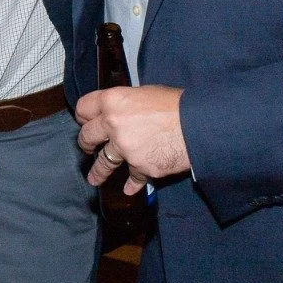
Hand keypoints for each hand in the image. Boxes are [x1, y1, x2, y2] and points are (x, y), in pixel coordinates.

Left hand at [75, 85, 189, 193]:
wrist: (199, 126)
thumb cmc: (178, 105)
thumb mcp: (145, 93)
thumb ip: (126, 104)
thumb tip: (121, 111)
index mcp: (112, 101)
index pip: (84, 108)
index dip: (83, 116)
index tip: (84, 122)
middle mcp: (113, 124)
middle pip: (87, 136)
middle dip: (86, 143)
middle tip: (87, 147)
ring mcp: (125, 148)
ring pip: (104, 162)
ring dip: (98, 172)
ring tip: (93, 179)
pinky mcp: (140, 166)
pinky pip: (132, 177)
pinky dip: (132, 184)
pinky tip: (129, 189)